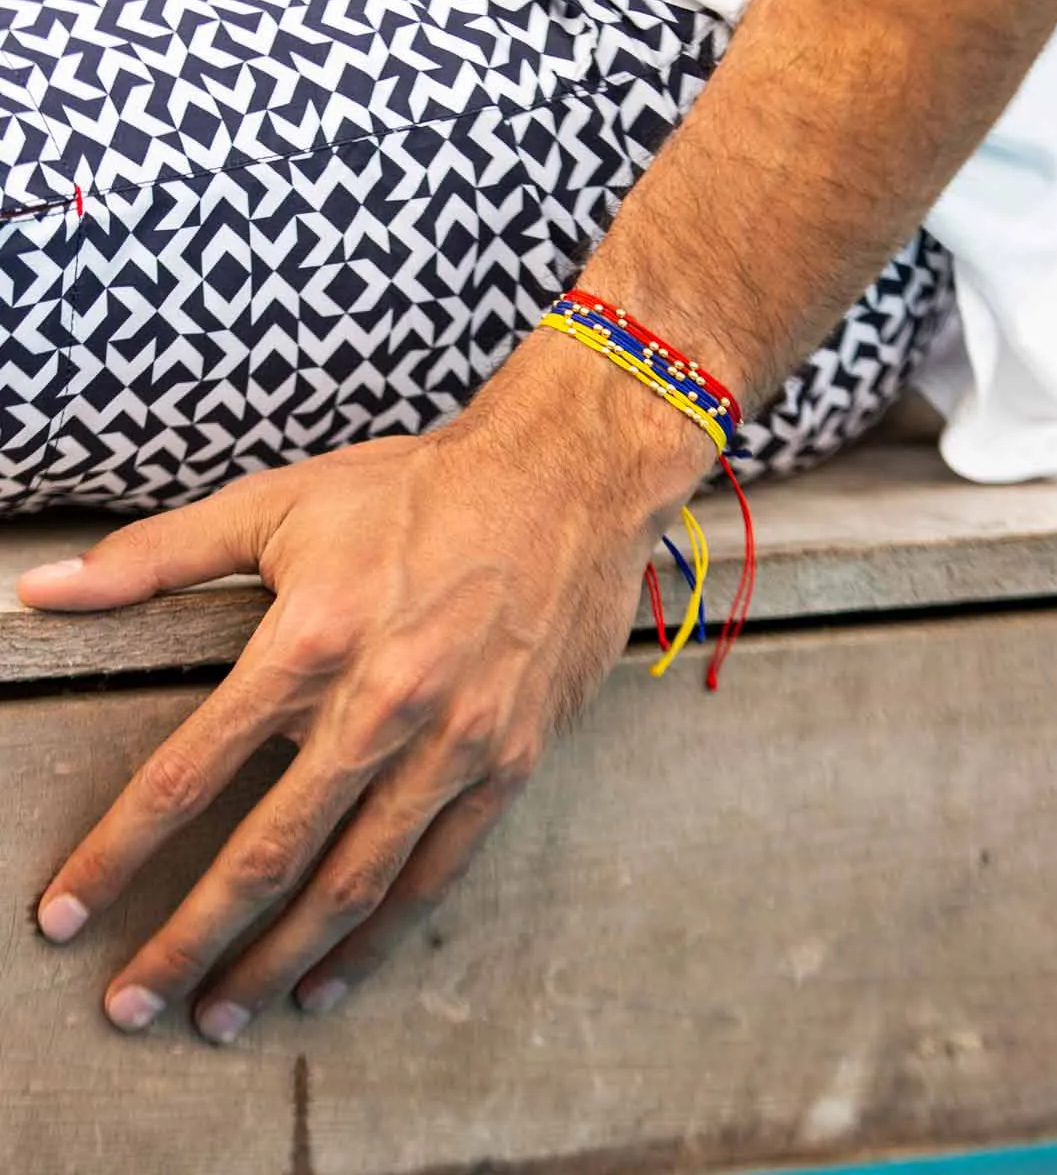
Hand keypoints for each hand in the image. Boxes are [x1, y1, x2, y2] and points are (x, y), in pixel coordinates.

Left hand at [20, 332, 707, 1042]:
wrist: (563, 483)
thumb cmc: (420, 490)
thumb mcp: (282, 502)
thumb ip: (158, 556)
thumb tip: (43, 590)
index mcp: (310, 640)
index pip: (191, 771)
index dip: (119, 852)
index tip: (68, 912)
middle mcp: (380, 706)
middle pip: (266, 852)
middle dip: (188, 940)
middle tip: (133, 1005)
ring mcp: (452, 742)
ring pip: (352, 881)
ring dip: (278, 958)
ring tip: (223, 1013)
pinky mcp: (507, 761)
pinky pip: (436, 870)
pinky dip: (379, 937)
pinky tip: (334, 977)